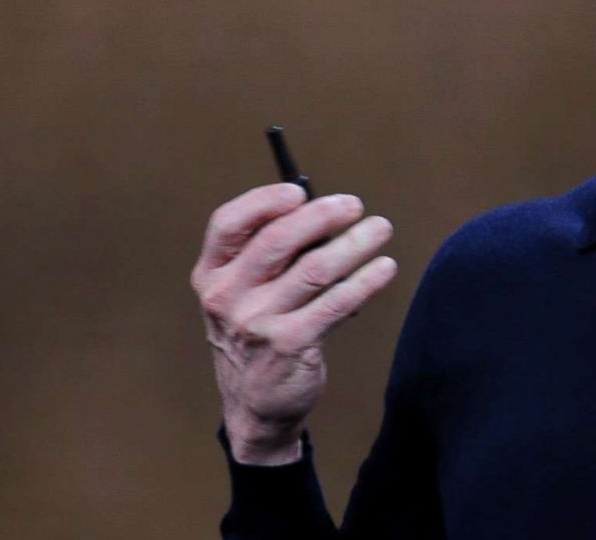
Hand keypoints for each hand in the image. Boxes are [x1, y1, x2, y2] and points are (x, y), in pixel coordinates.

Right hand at [190, 184, 398, 464]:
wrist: (255, 405)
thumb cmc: (257, 332)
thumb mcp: (243, 294)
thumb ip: (271, 256)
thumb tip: (326, 214)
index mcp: (211, 275)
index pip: (228, 224)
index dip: (264, 201)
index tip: (299, 191)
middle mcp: (227, 297)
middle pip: (276, 240)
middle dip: (321, 215)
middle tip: (354, 205)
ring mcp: (257, 322)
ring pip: (314, 269)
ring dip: (354, 244)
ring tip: (380, 229)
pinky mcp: (291, 344)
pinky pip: (336, 302)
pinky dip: (365, 281)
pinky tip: (384, 268)